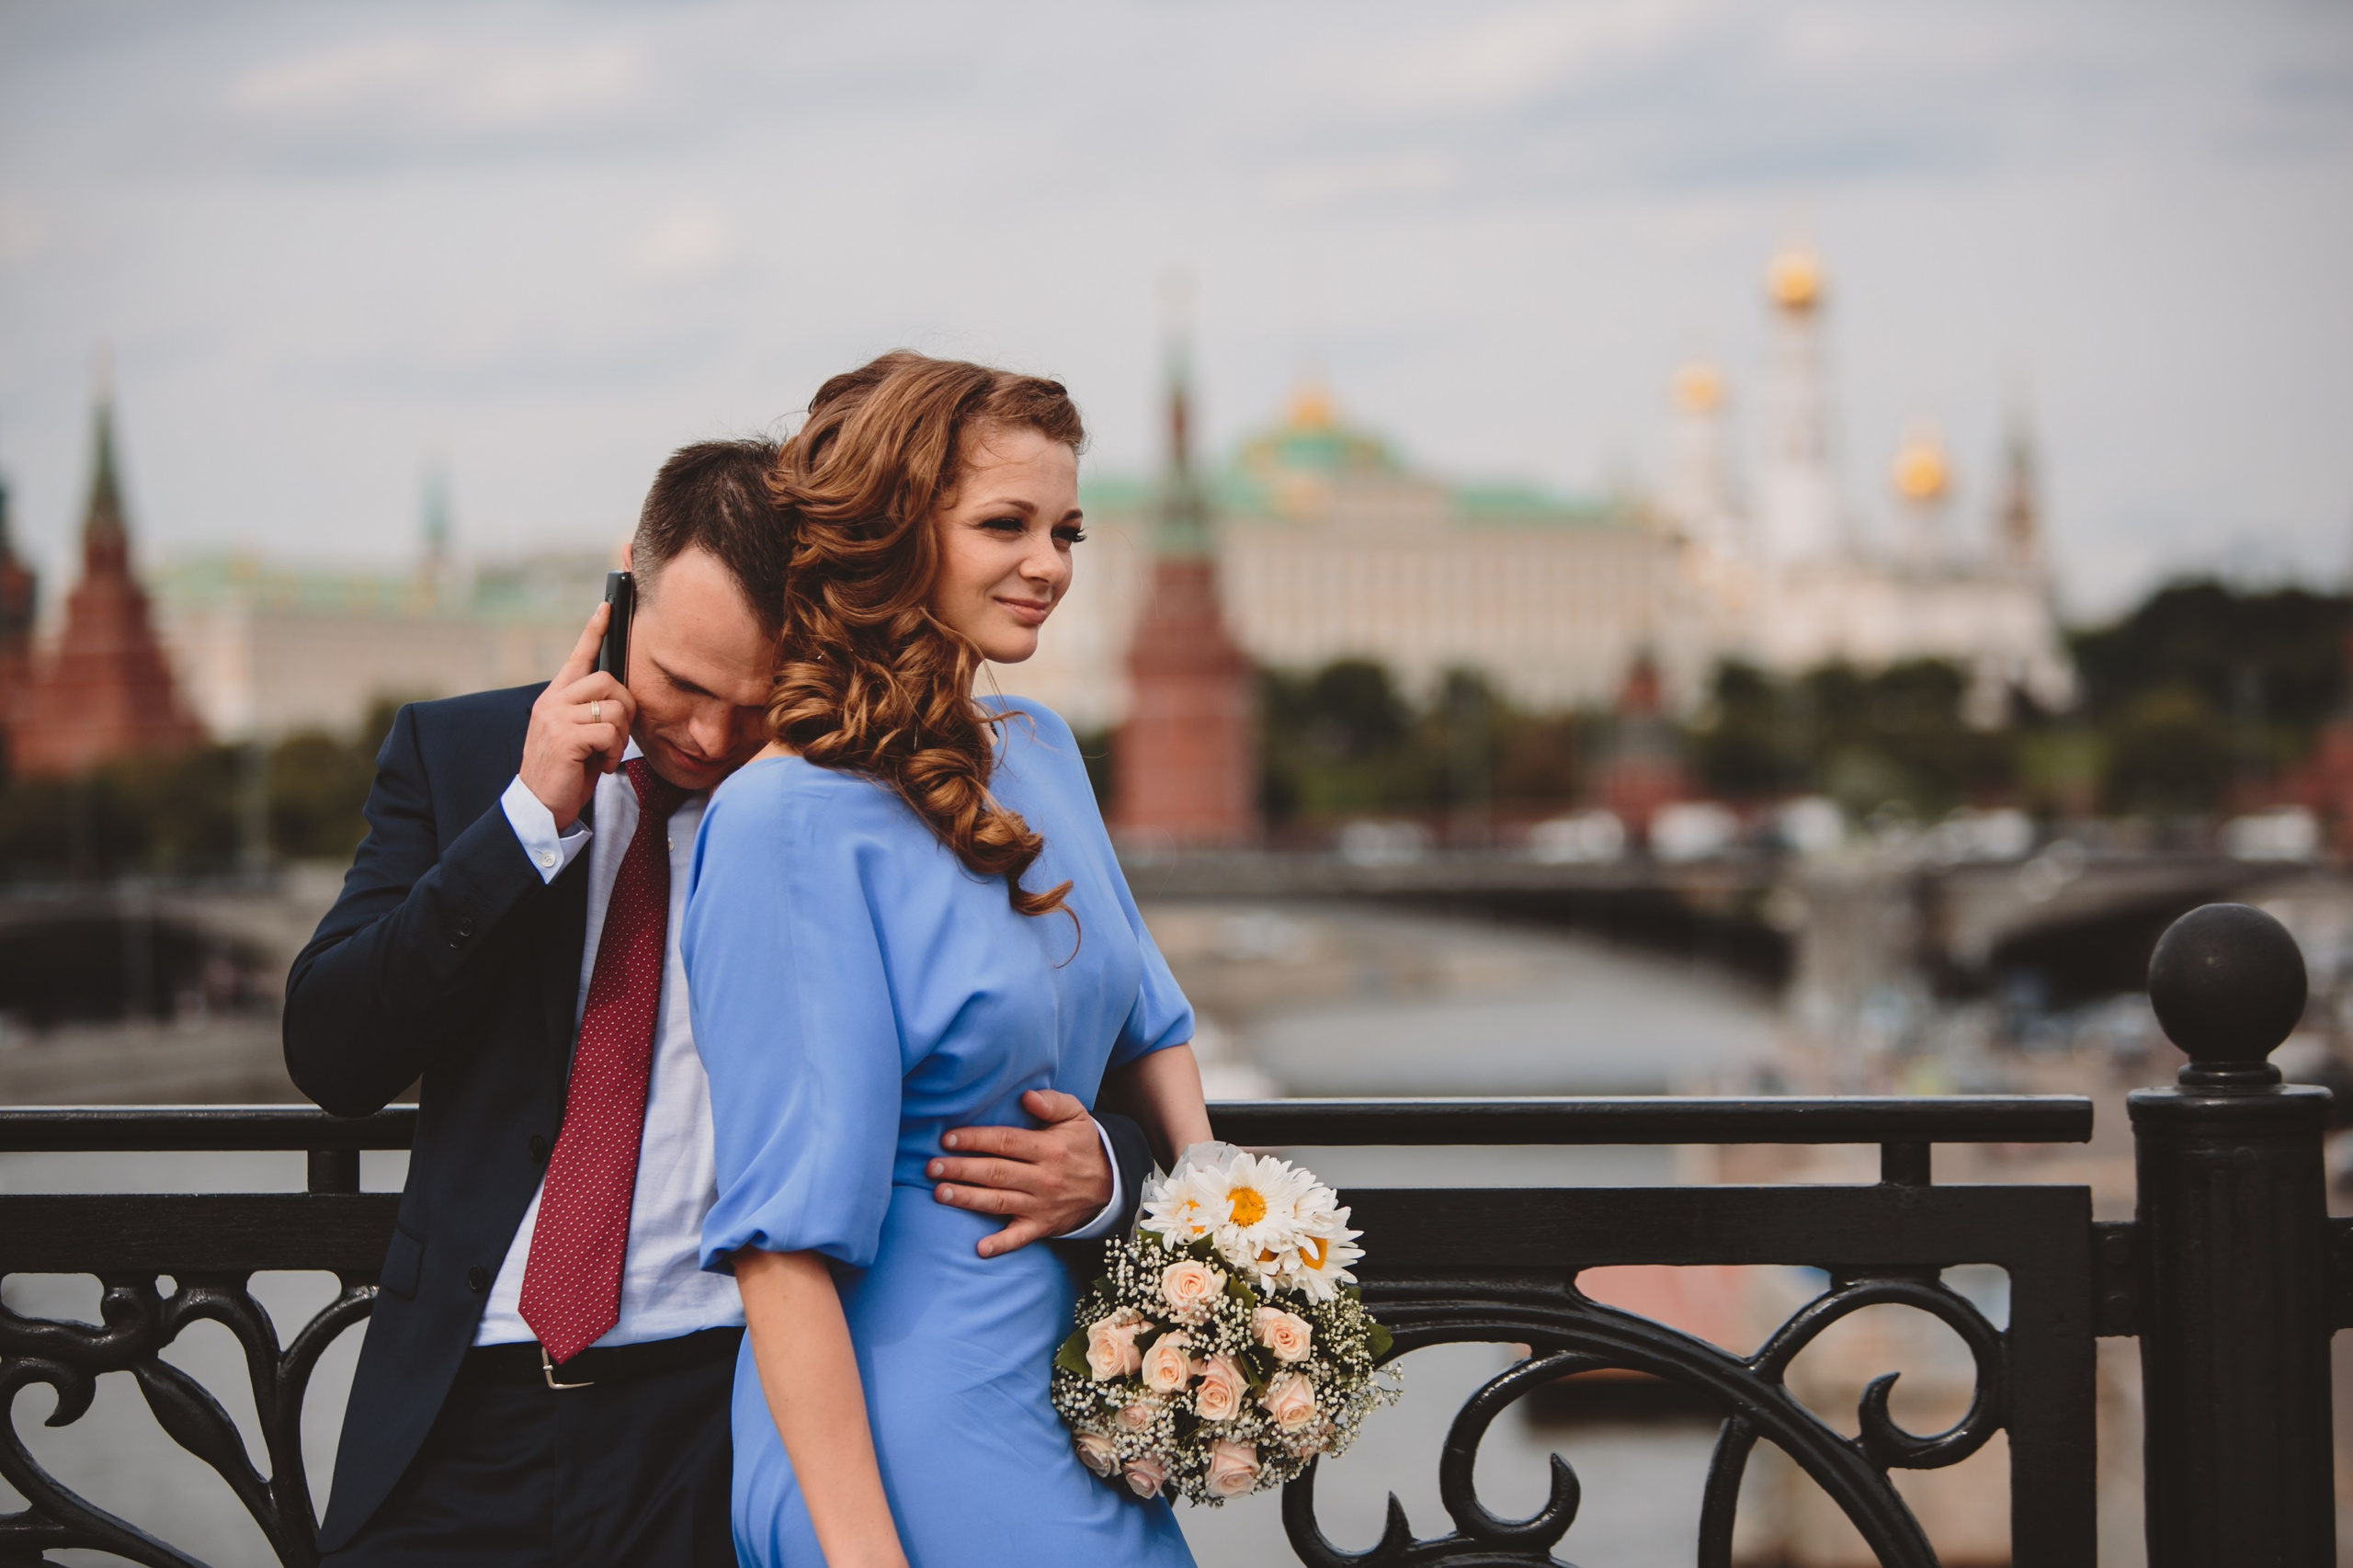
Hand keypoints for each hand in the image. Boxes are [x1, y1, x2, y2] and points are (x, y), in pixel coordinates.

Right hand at [519, 605, 637, 830]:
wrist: (539, 806)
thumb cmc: (565, 772)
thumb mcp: (576, 735)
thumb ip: (590, 712)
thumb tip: (619, 697)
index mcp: (555, 698)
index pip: (577, 657)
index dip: (594, 631)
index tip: (606, 607)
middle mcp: (553, 701)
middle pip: (609, 681)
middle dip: (626, 708)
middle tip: (617, 737)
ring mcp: (557, 718)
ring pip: (614, 707)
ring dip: (621, 735)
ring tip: (606, 754)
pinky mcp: (565, 737)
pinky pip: (610, 732)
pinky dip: (614, 752)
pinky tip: (603, 765)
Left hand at [928, 1089, 1111, 1257]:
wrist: (1111, 1183)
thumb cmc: (1082, 1144)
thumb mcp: (1077, 1115)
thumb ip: (1053, 1102)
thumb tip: (1027, 1097)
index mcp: (1049, 1148)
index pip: (1006, 1142)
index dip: (976, 1140)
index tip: (948, 1139)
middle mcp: (1044, 1178)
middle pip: (996, 1172)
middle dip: (961, 1169)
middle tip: (932, 1167)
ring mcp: (1042, 1205)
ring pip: (999, 1202)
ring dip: (968, 1199)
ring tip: (939, 1193)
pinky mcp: (1042, 1226)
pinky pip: (1020, 1237)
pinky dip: (1001, 1244)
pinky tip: (980, 1249)